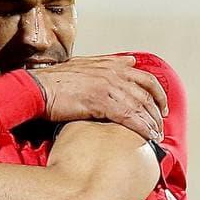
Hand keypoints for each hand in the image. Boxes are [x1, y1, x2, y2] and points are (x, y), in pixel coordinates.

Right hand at [29, 55, 167, 140]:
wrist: (38, 88)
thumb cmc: (56, 81)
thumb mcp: (84, 64)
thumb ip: (109, 63)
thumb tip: (130, 61)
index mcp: (111, 66)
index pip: (145, 78)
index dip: (158, 93)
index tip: (162, 107)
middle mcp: (113, 74)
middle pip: (147, 93)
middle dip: (158, 111)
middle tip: (161, 125)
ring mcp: (108, 87)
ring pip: (140, 105)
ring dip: (151, 122)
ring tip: (156, 136)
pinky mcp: (101, 102)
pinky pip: (129, 116)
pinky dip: (141, 127)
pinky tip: (146, 137)